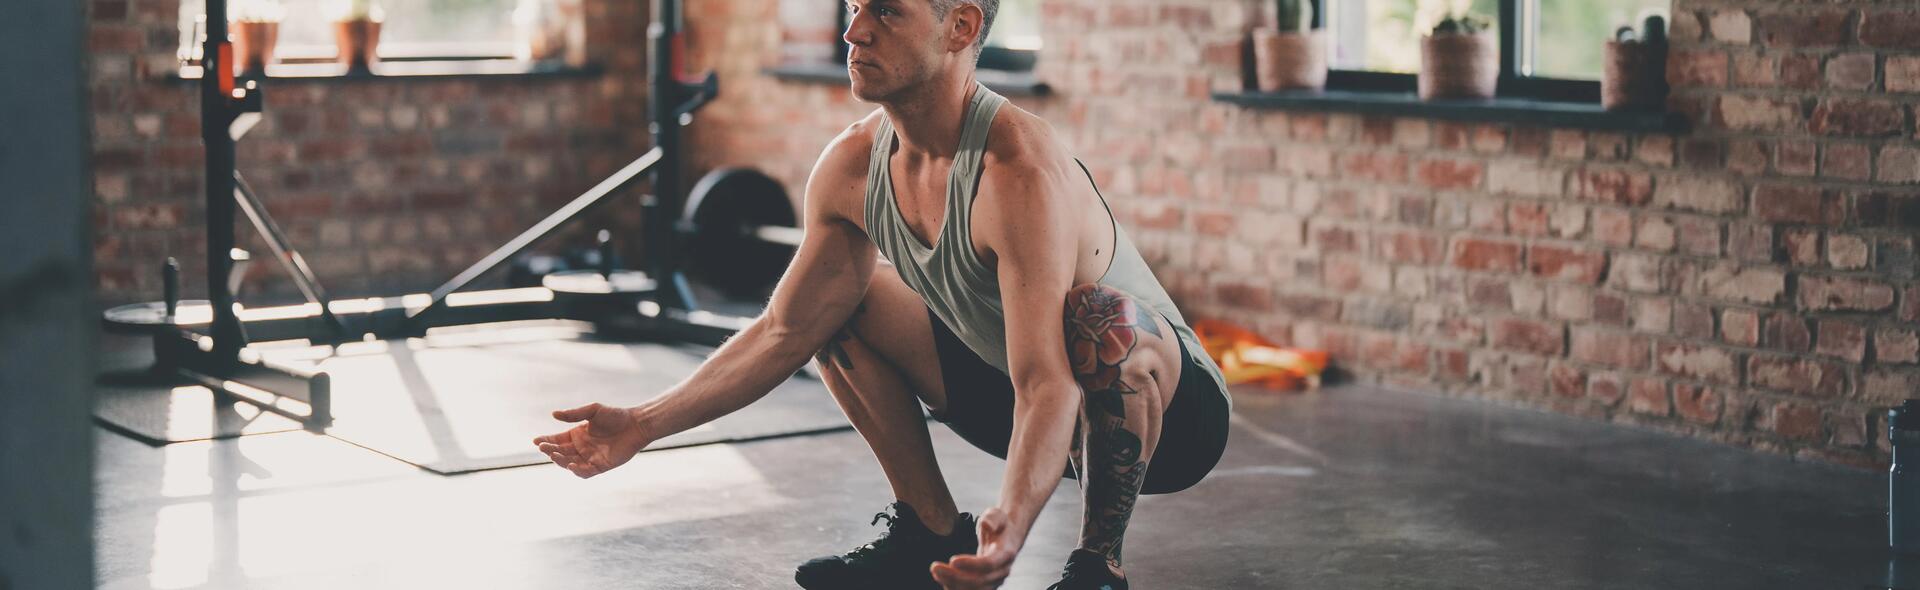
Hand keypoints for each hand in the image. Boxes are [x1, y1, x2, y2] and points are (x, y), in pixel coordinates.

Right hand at [532, 402, 650, 477]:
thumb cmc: (615, 416)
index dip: (545, 441)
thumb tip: (553, 414)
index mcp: (577, 435)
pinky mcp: (601, 466)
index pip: (556, 440)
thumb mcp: (593, 410)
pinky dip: (577, 470)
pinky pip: (585, 472)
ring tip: (554, 454)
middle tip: (543, 447)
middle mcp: (581, 448)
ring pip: (569, 463)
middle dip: (550, 450)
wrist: (636, 425)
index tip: (535, 441)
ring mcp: (590, 458)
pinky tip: (572, 464)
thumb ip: (574, 414)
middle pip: (560, 452)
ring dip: (560, 460)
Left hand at [931, 507, 1020, 588]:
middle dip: (955, 577)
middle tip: (935, 567)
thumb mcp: (997, 515)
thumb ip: (992, 518)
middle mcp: (1002, 571)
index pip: (989, 564)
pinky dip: (953, 587)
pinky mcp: (985, 585)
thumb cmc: (1000, 525)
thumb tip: (987, 525)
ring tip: (936, 572)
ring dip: (952, 584)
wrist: (1008, 537)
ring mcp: (994, 581)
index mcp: (1006, 553)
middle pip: (979, 581)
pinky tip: (941, 577)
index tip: (952, 560)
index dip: (971, 565)